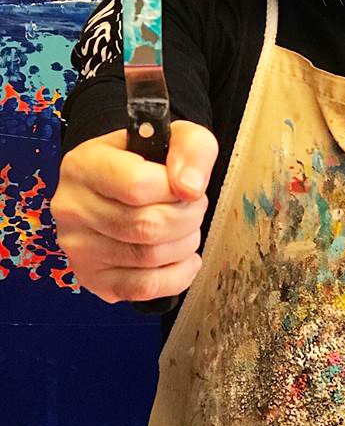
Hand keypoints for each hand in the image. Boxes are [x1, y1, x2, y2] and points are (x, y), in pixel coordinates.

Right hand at [50, 121, 217, 303]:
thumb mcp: (175, 136)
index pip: (137, 185)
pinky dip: (176, 276)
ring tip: (185, 228)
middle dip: (186, 218)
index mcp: (84, 165)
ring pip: (148, 258)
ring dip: (184, 244)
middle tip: (192, 208)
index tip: (183, 185)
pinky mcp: (93, 278)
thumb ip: (191, 149)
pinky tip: (183, 258)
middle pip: (146, 226)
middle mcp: (72, 207)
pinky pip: (143, 288)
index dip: (175, 188)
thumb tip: (189, 188)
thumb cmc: (148, 159)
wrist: (124, 183)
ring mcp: (78, 247)